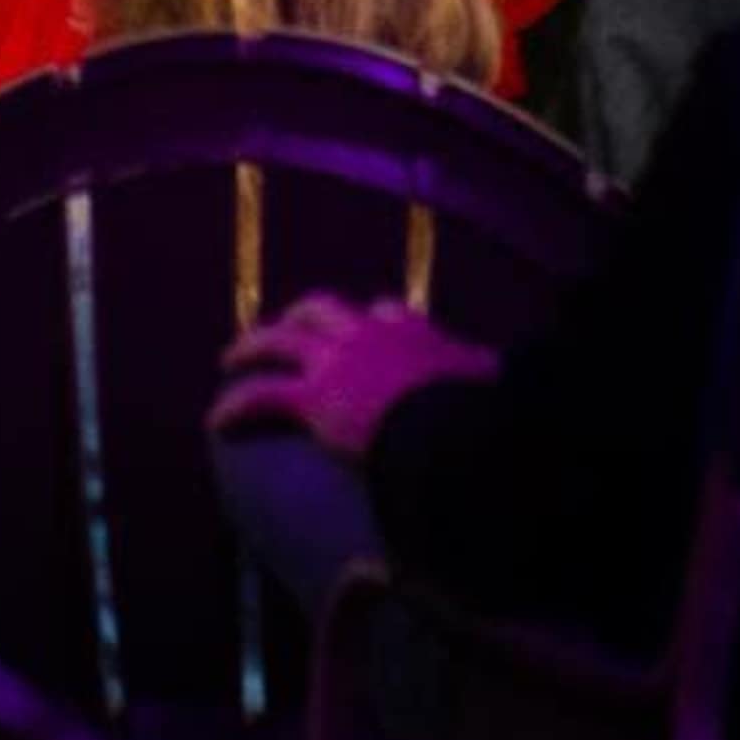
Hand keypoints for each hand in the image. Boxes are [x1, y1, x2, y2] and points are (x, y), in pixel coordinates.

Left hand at [209, 290, 497, 457]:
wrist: (454, 429)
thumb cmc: (480, 416)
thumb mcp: (495, 391)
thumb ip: (497, 390)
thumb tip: (522, 407)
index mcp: (417, 333)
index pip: (388, 312)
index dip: (373, 318)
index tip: (367, 324)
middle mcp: (371, 334)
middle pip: (323, 310)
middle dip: (298, 316)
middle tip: (282, 328)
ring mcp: (337, 361)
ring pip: (279, 341)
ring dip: (251, 345)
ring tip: (231, 358)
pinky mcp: (314, 397)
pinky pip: (261, 397)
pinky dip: (235, 406)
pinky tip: (216, 422)